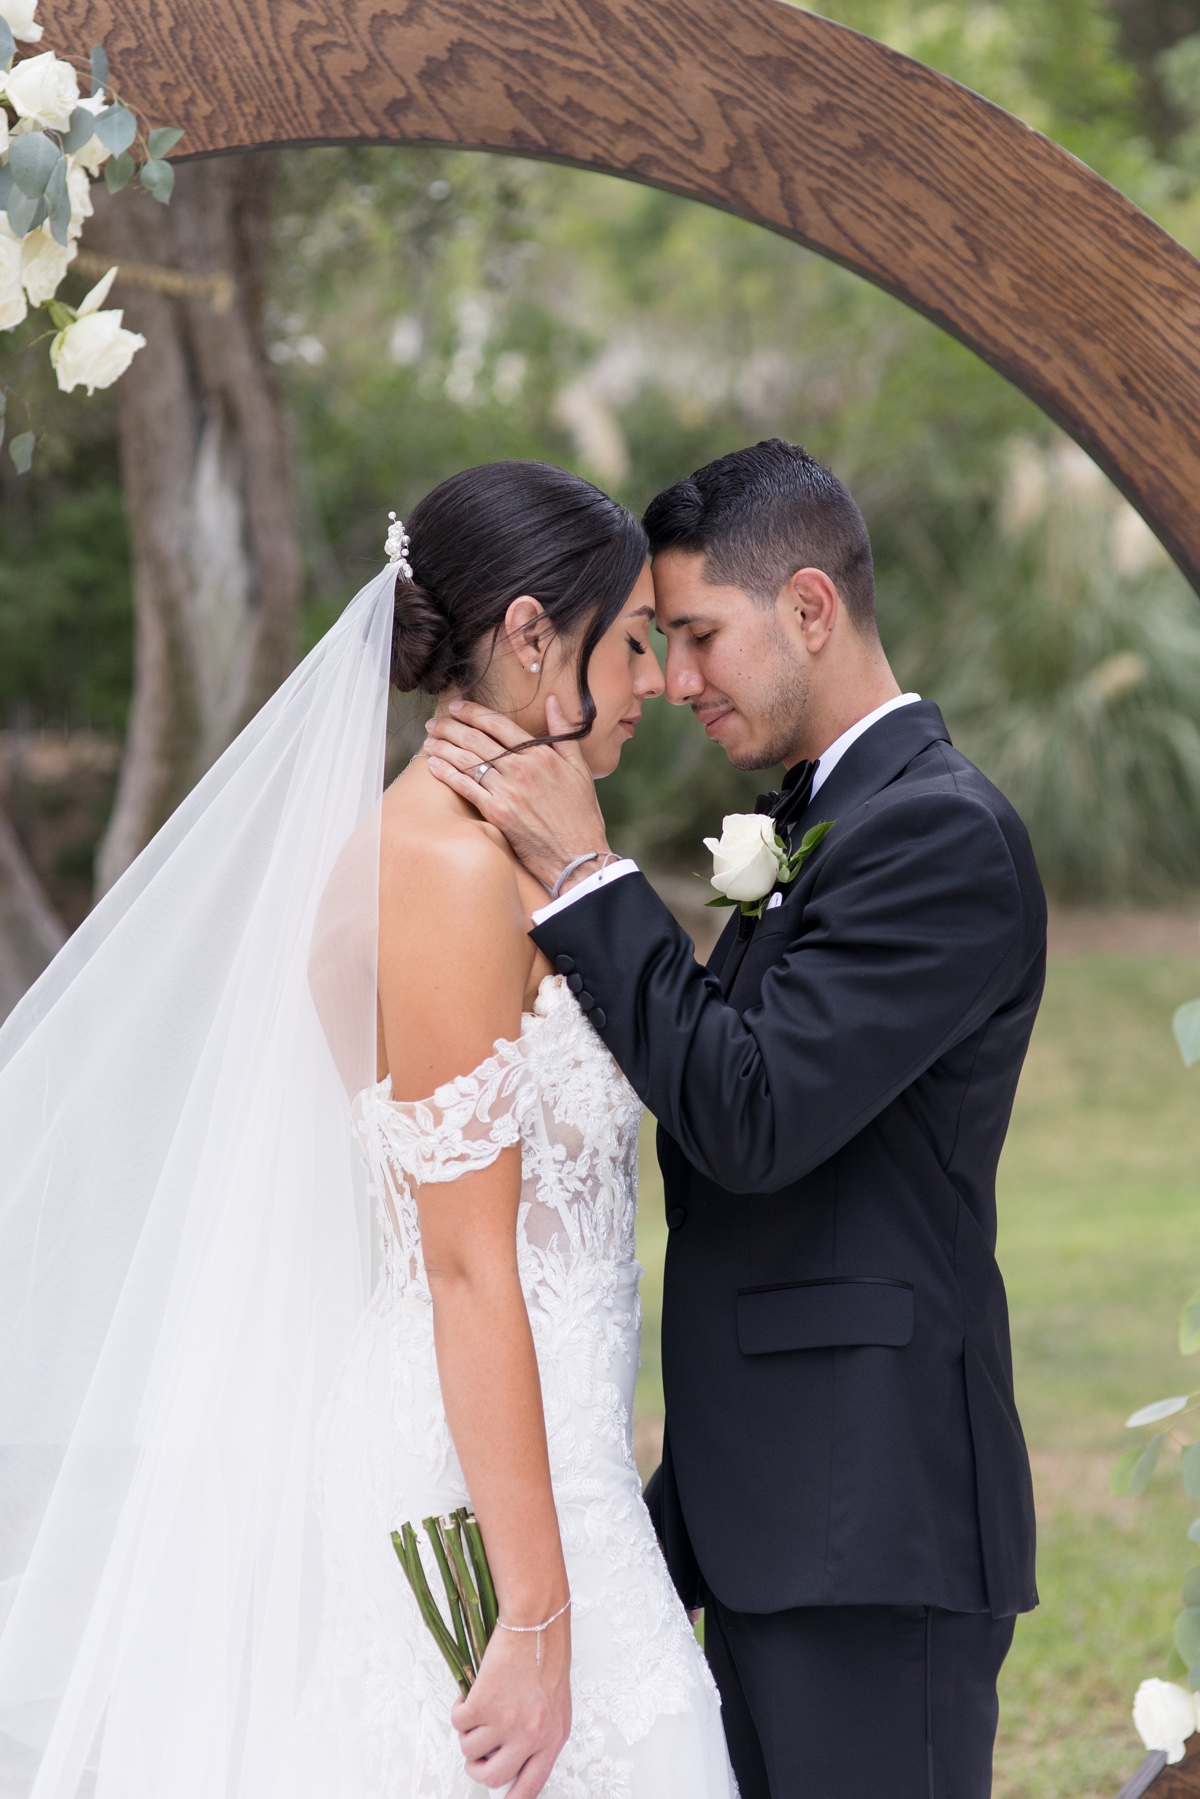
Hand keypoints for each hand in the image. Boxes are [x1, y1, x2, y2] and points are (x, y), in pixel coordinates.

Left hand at [425, 697, 609, 895]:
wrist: (577, 854)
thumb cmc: (581, 813)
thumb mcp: (580, 767)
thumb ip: (563, 732)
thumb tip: (553, 701)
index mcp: (540, 753)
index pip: (498, 724)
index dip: (473, 712)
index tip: (456, 706)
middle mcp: (521, 768)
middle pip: (476, 739)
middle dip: (450, 727)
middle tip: (434, 723)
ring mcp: (507, 791)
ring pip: (467, 761)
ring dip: (443, 747)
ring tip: (429, 741)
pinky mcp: (497, 813)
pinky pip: (466, 788)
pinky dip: (447, 774)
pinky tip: (434, 765)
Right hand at [451, 1612, 571, 1794]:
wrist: (535, 1621)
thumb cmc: (546, 1655)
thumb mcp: (554, 1704)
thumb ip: (538, 1735)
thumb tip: (513, 1761)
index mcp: (553, 1738)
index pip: (530, 1787)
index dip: (511, 1798)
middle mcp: (530, 1736)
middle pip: (492, 1776)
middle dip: (477, 1767)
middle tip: (476, 1752)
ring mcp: (506, 1722)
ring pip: (470, 1749)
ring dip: (468, 1733)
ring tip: (477, 1710)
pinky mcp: (483, 1704)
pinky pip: (458, 1722)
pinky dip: (459, 1710)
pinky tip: (470, 1695)